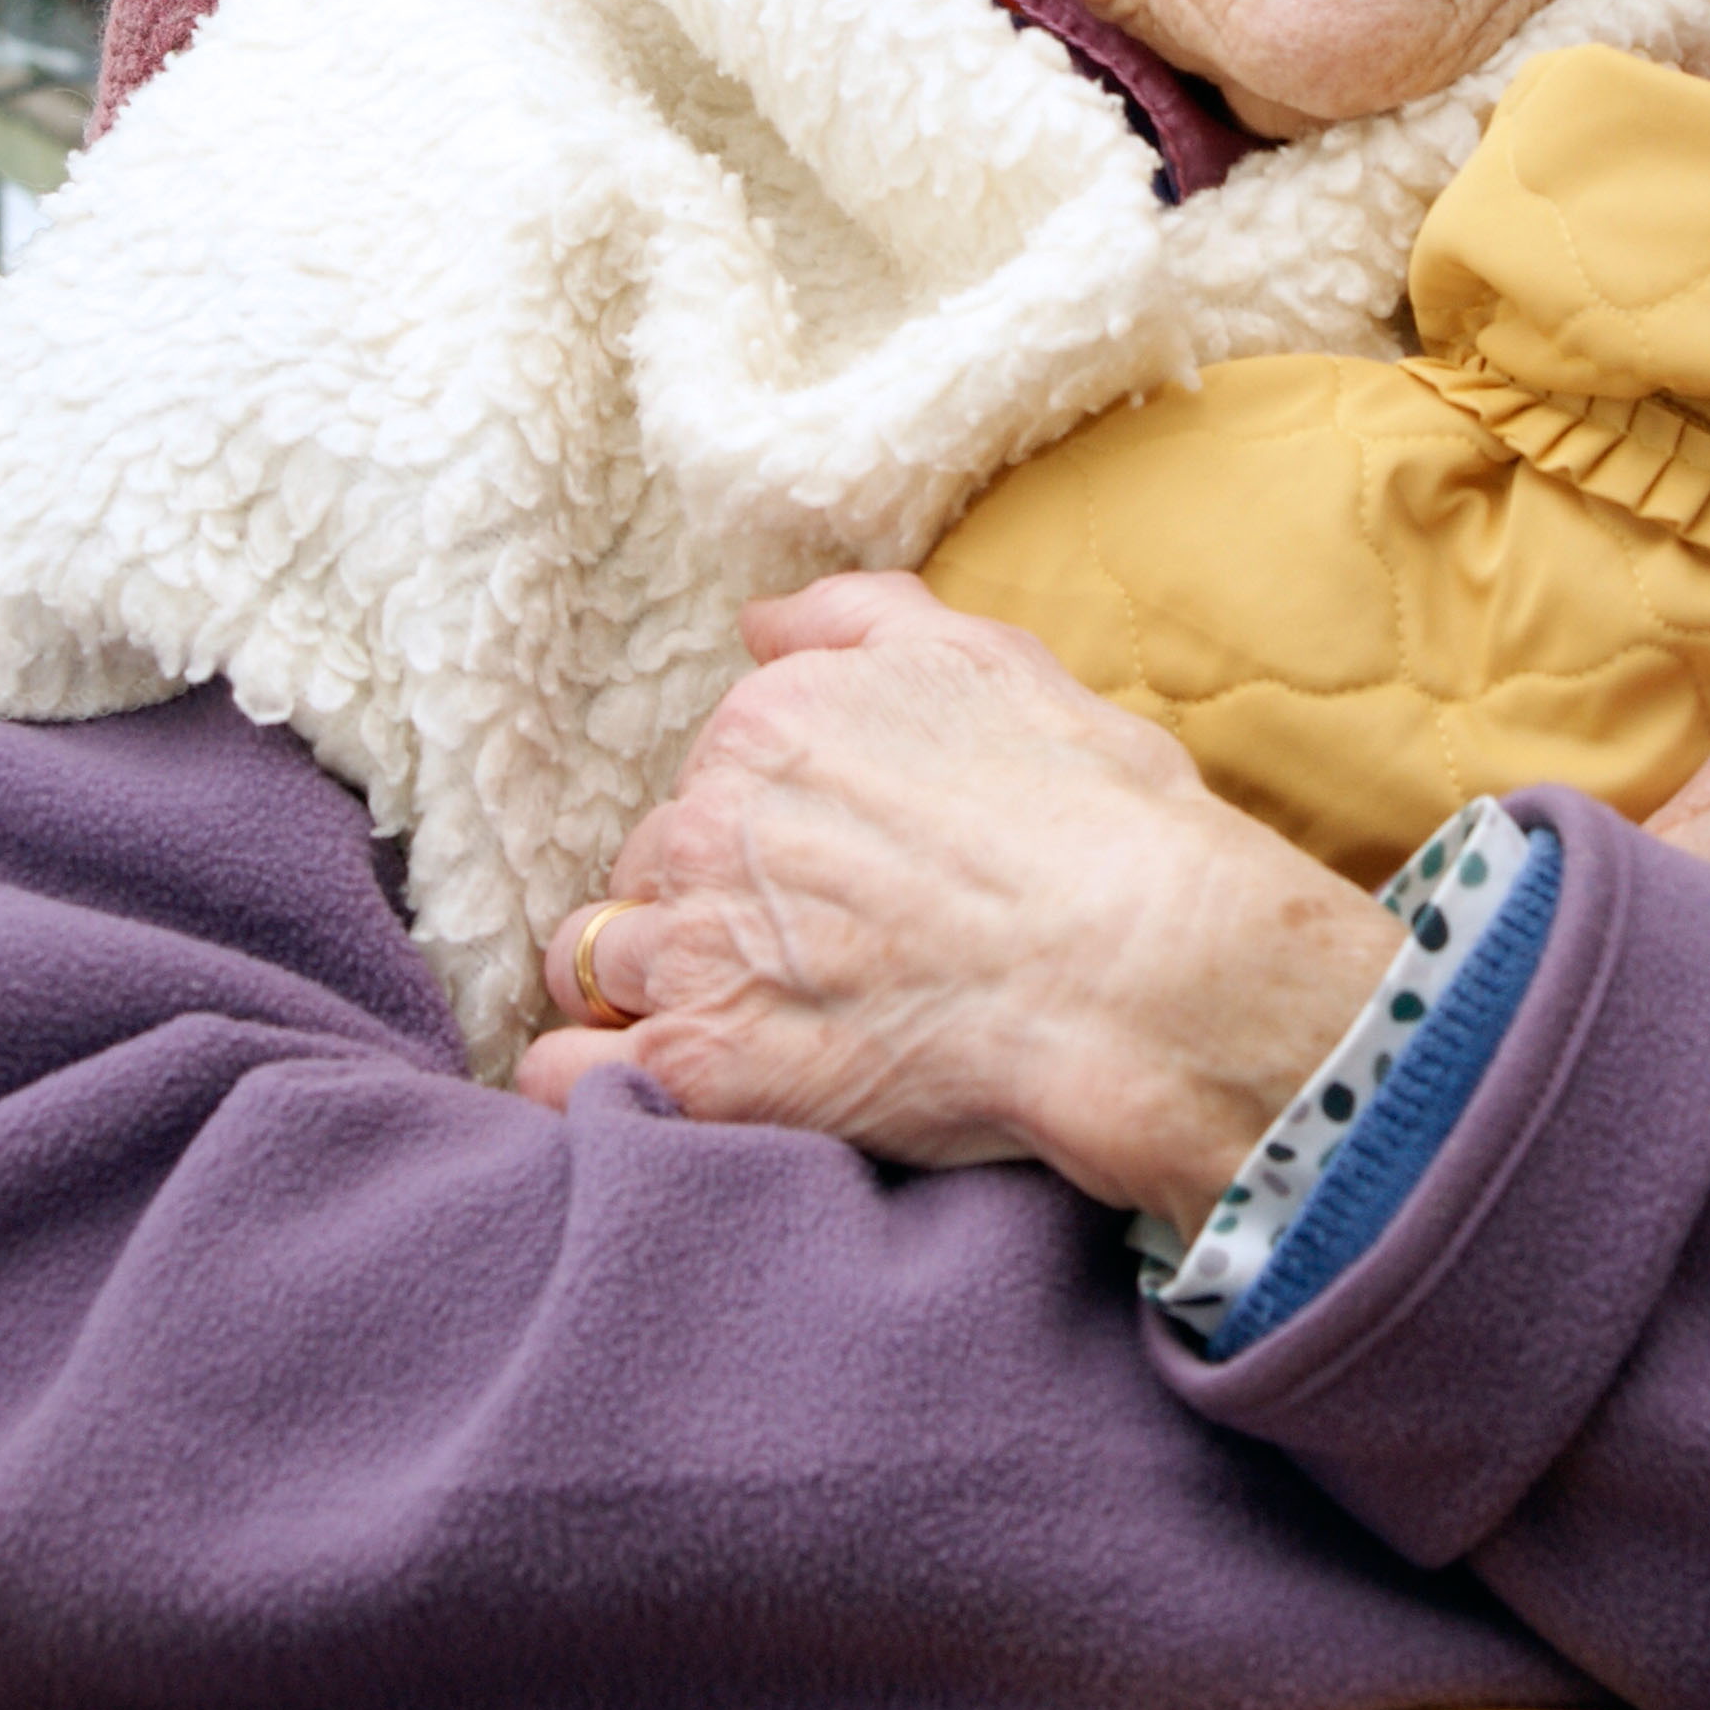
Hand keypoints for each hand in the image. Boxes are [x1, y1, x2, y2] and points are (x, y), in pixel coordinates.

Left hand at [510, 575, 1389, 1231]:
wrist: (1142, 969)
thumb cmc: (1095, 817)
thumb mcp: (991, 664)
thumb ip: (857, 620)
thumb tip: (758, 619)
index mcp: (768, 724)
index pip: (714, 774)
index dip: (773, 830)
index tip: (839, 874)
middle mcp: (707, 826)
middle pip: (652, 866)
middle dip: (705, 906)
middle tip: (803, 958)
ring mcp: (694, 951)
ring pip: (594, 961)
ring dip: (643, 988)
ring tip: (735, 1024)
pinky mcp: (698, 1070)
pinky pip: (567, 1076)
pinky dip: (591, 1082)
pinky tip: (657, 1089)